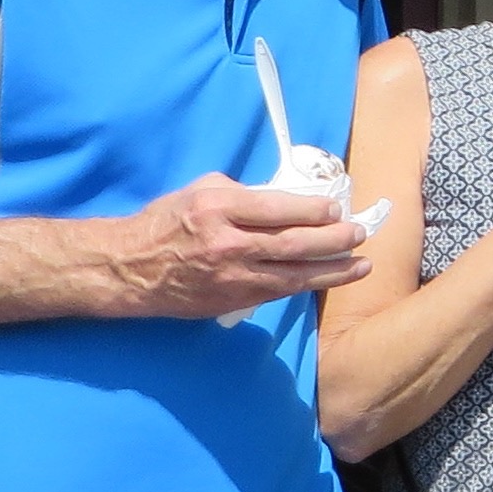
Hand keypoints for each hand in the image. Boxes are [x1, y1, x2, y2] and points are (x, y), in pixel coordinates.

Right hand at [115, 174, 369, 319]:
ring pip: (293, 274)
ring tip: (362, 265)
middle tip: (358, 233)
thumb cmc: (165, 222)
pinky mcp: (232, 299)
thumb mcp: (199, 191)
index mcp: (217, 208)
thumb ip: (242, 193)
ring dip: (333, 270)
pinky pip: (279, 291)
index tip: (334, 209)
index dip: (313, 211)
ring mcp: (231, 276)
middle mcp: (227, 243)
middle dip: (334, 240)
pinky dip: (307, 284)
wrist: (130, 268)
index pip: (278, 208)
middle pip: (293, 243)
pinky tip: (330, 279)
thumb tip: (284, 198)